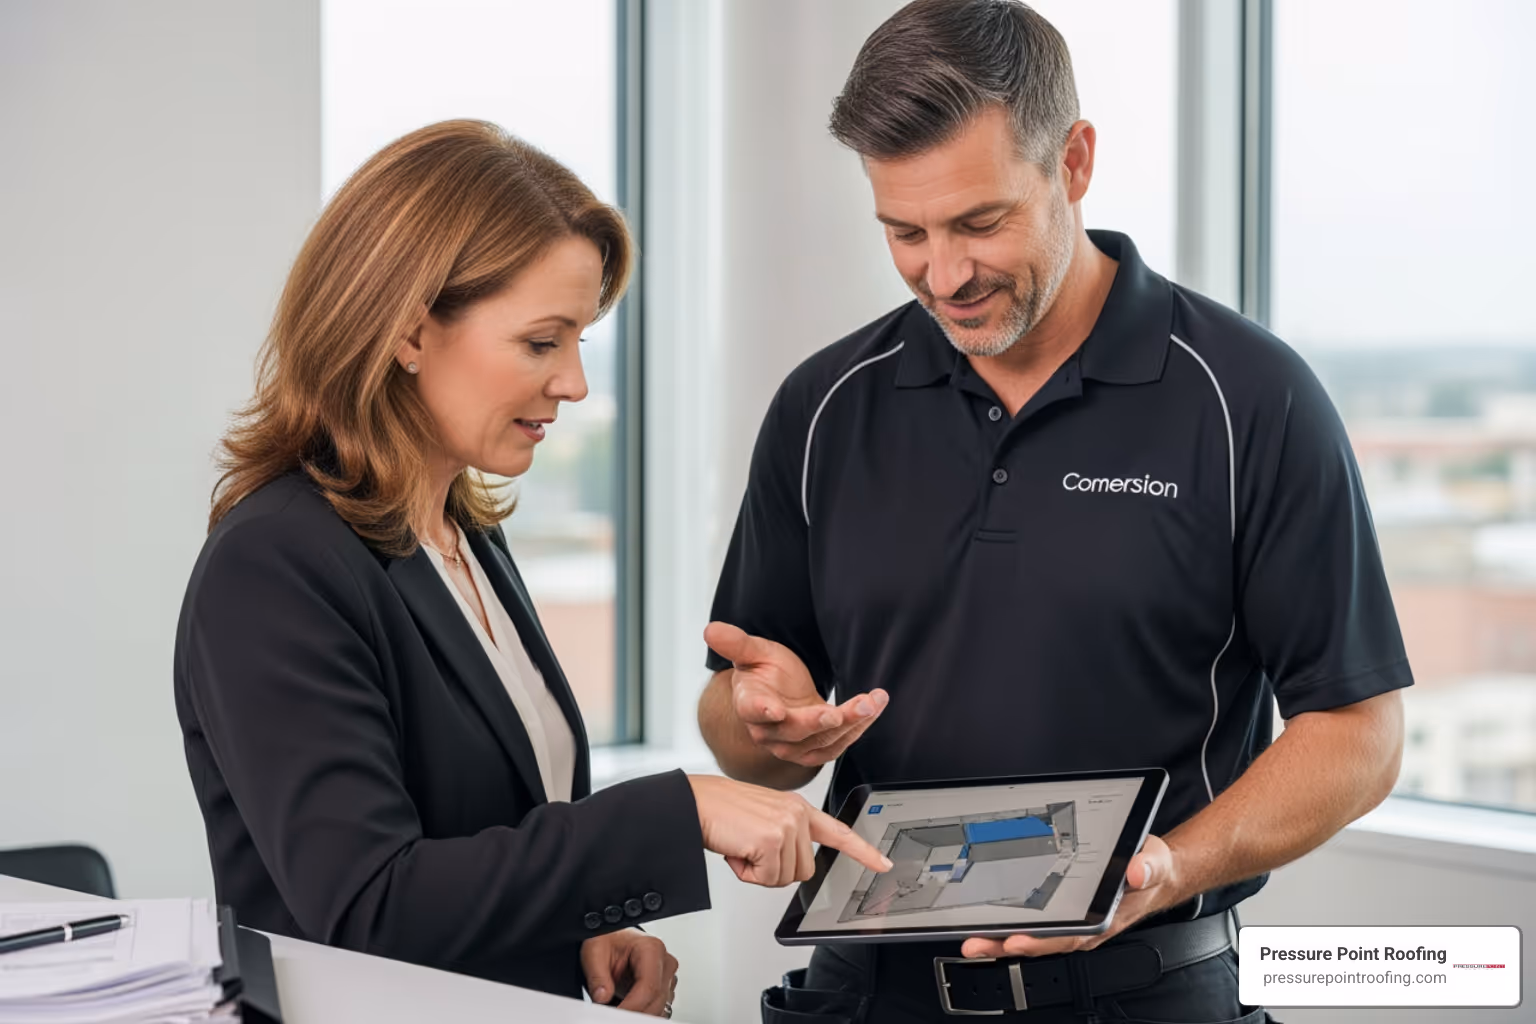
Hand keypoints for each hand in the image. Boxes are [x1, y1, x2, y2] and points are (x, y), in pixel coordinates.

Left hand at [582, 928, 677, 1015]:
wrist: (613, 938)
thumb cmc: (608, 941)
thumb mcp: (594, 952)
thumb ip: (597, 976)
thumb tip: (603, 997)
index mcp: (651, 948)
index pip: (649, 988)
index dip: (632, 1007)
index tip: (615, 1016)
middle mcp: (664, 961)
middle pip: (656, 1001)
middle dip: (633, 1014)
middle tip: (611, 1017)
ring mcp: (667, 976)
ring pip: (659, 1007)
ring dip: (637, 1014)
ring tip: (617, 1006)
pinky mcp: (665, 988)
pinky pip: (658, 1008)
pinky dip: (641, 1012)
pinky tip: (626, 1008)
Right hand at [688, 774, 892, 885]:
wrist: (694, 803)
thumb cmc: (722, 812)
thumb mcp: (763, 817)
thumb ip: (785, 834)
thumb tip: (791, 863)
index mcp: (798, 808)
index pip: (838, 832)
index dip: (863, 852)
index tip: (883, 864)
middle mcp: (797, 814)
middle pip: (804, 871)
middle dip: (775, 870)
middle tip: (751, 849)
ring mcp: (786, 826)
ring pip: (785, 878)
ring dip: (759, 872)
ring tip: (742, 846)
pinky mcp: (771, 841)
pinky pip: (766, 880)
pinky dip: (747, 874)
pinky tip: (737, 850)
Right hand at [705, 621, 887, 766]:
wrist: (779, 692)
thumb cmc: (765, 671)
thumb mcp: (754, 651)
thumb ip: (736, 642)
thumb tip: (710, 629)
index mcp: (749, 704)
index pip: (753, 710)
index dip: (763, 711)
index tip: (776, 710)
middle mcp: (768, 730)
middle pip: (795, 730)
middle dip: (823, 720)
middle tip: (848, 708)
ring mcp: (790, 744)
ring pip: (822, 741)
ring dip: (851, 723)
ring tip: (871, 702)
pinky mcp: (812, 750)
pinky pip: (836, 746)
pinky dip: (857, 730)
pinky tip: (871, 710)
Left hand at [960, 835, 1185, 958]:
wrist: (1152, 872)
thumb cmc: (1149, 871)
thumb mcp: (1154, 863)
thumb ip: (1146, 867)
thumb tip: (1135, 871)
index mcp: (1103, 920)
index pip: (1067, 936)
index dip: (1039, 941)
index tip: (1013, 940)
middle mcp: (1084, 927)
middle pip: (1041, 940)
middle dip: (1005, 944)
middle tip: (975, 942)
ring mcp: (1072, 923)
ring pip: (1033, 935)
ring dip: (1001, 939)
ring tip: (972, 939)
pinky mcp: (1064, 914)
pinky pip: (1035, 924)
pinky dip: (1010, 926)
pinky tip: (989, 925)